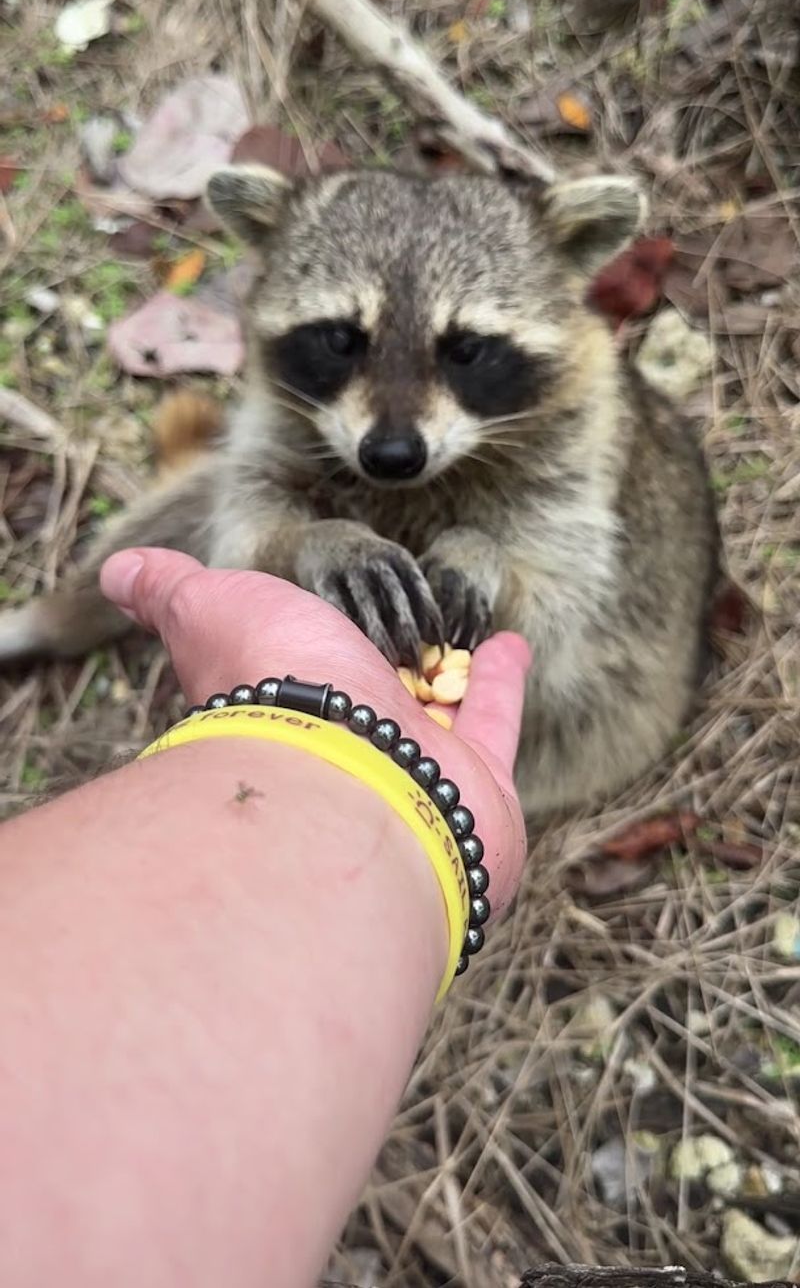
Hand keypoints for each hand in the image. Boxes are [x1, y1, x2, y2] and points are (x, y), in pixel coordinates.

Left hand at [101, 549, 529, 914]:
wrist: (343, 784)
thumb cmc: (273, 688)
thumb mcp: (208, 610)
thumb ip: (169, 589)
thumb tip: (116, 570)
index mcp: (288, 702)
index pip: (300, 667)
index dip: (312, 635)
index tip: (327, 604)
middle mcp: (347, 741)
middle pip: (369, 699)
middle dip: (384, 665)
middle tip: (402, 627)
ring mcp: (414, 766)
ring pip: (435, 712)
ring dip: (448, 670)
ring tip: (463, 632)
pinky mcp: (477, 783)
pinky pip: (493, 723)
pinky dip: (501, 682)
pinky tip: (509, 642)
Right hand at [296, 519, 442, 668]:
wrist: (324, 538)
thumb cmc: (369, 568)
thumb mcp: (394, 570)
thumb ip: (413, 598)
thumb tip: (437, 641)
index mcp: (399, 558)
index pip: (421, 593)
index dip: (433, 622)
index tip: (441, 650)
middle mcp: (376, 561)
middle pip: (398, 603)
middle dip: (410, 637)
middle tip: (419, 668)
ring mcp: (348, 568)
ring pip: (369, 609)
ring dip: (381, 639)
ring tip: (390, 665)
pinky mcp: (323, 578)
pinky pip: (338, 608)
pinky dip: (349, 629)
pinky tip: (356, 651)